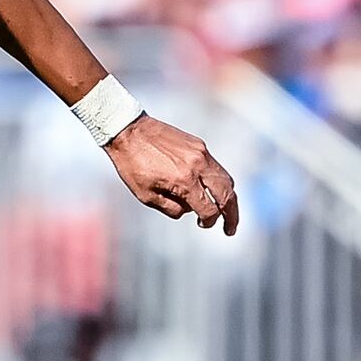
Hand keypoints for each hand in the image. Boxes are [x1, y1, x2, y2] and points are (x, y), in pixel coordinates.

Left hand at [109, 115, 240, 234]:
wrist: (129, 131)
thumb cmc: (133, 165)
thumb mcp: (146, 196)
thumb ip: (172, 208)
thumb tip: (190, 211)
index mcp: (185, 181)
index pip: (209, 209)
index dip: (209, 222)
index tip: (202, 224)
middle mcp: (198, 166)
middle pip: (227, 195)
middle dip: (231, 215)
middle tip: (230, 229)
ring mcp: (201, 153)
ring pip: (226, 179)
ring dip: (229, 198)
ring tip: (227, 213)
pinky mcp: (199, 145)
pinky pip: (216, 167)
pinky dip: (219, 182)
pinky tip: (211, 191)